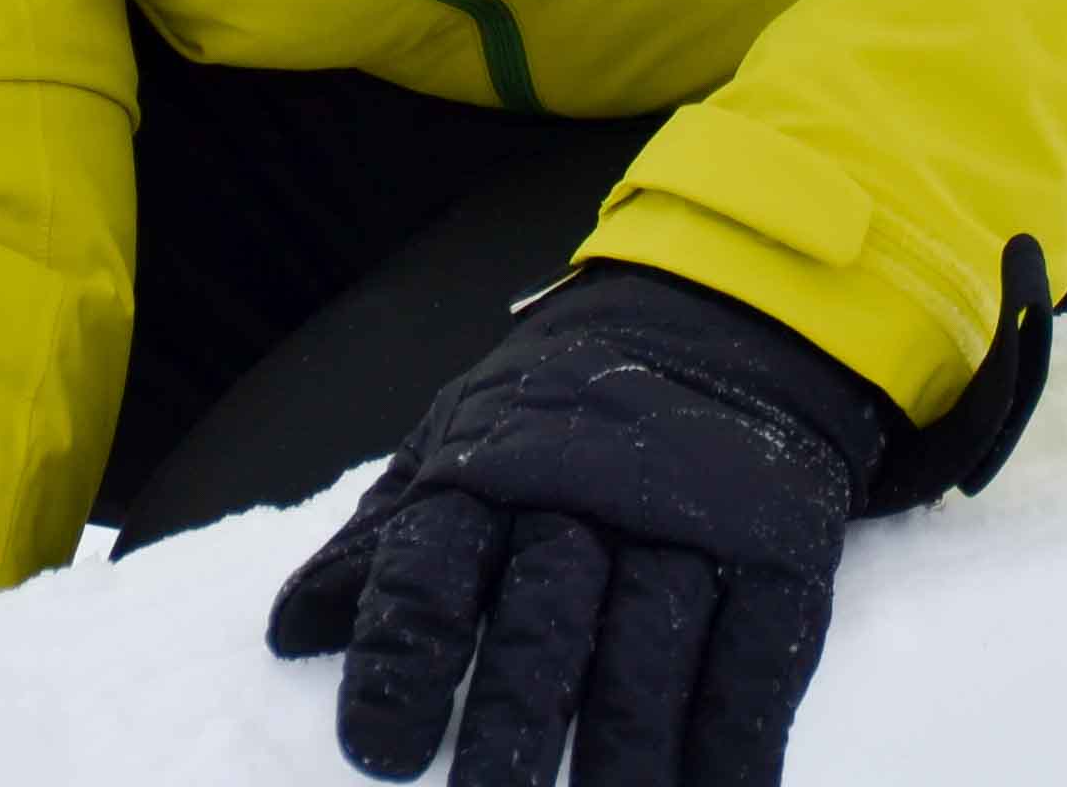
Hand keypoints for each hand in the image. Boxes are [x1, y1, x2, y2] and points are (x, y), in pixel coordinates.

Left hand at [265, 244, 1047, 786]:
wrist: (725, 323)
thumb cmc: (562, 418)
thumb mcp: (457, 445)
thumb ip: (382, 543)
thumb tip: (289, 633)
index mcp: (487, 466)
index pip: (429, 566)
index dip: (402, 659)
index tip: (378, 752)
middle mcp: (586, 492)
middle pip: (545, 618)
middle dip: (513, 719)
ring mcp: (691, 522)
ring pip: (650, 651)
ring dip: (624, 755)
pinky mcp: (778, 556)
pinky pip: (755, 666)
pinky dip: (733, 748)